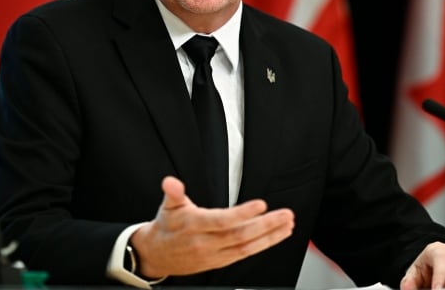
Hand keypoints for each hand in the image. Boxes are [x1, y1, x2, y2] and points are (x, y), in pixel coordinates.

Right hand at [129, 175, 294, 278]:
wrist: (156, 255)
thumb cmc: (166, 226)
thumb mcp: (167, 206)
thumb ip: (173, 192)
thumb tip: (171, 182)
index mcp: (194, 225)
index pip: (222, 221)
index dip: (242, 214)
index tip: (261, 205)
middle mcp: (206, 242)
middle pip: (240, 236)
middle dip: (266, 226)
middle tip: (285, 215)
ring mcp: (215, 254)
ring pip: (246, 248)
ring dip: (270, 237)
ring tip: (287, 225)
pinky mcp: (220, 261)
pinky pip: (245, 254)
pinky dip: (263, 245)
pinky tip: (276, 236)